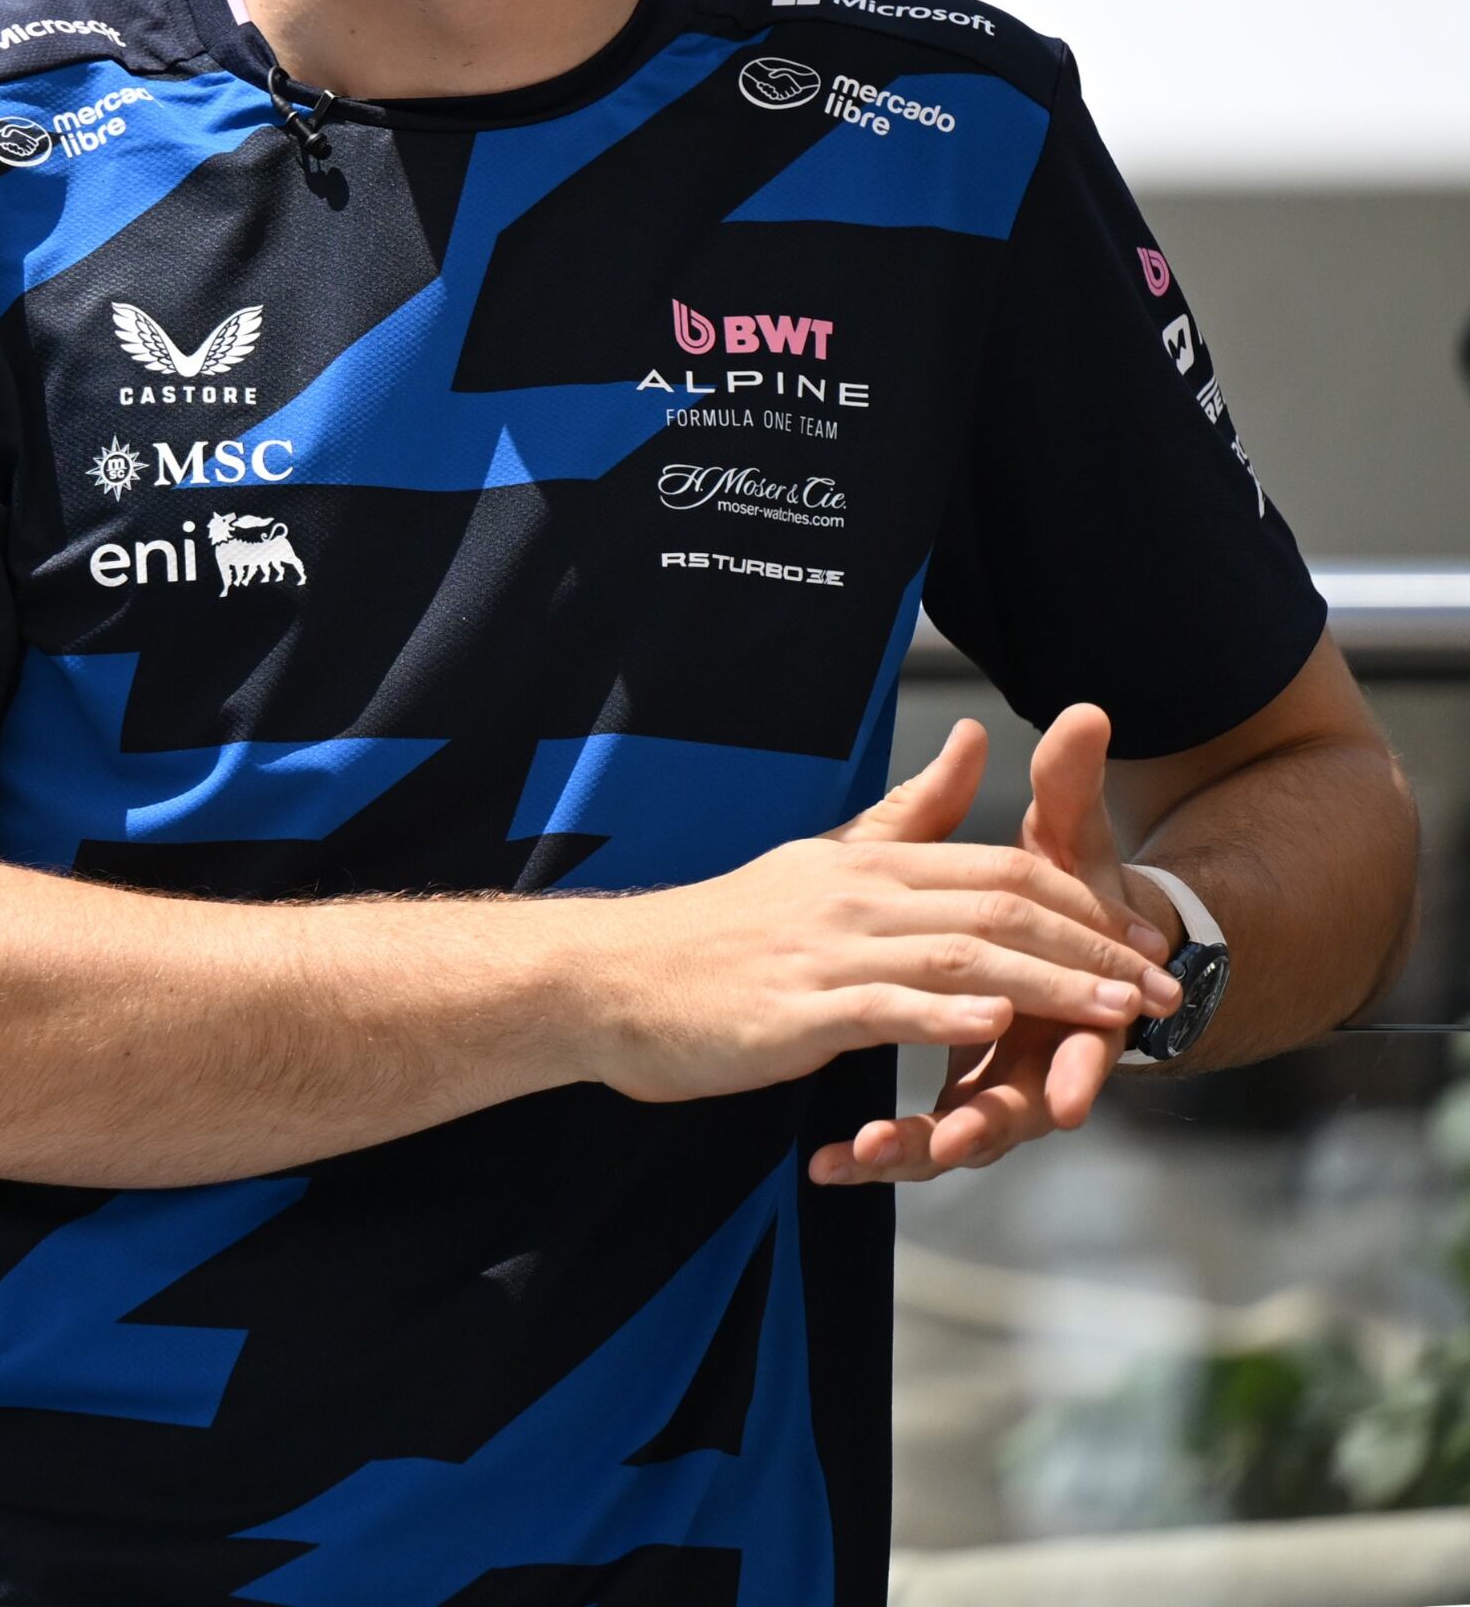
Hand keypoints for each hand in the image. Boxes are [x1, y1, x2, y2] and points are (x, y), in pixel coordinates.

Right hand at [573, 715, 1176, 1118]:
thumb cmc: (715, 932)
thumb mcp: (818, 861)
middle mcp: (853, 898)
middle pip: (998, 910)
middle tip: (1163, 985)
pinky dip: (945, 1016)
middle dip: (1093, 949)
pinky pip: (883, 1008)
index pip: (998, 869)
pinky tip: (997, 1030)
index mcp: (864, 865)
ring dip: (1051, 987)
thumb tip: (975, 740)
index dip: (1081, 901)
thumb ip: (905, 813)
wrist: (608, 977)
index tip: (1143, 938)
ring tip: (1119, 1015)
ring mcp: (824, 953)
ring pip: (961, 959)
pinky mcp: (795, 1011)